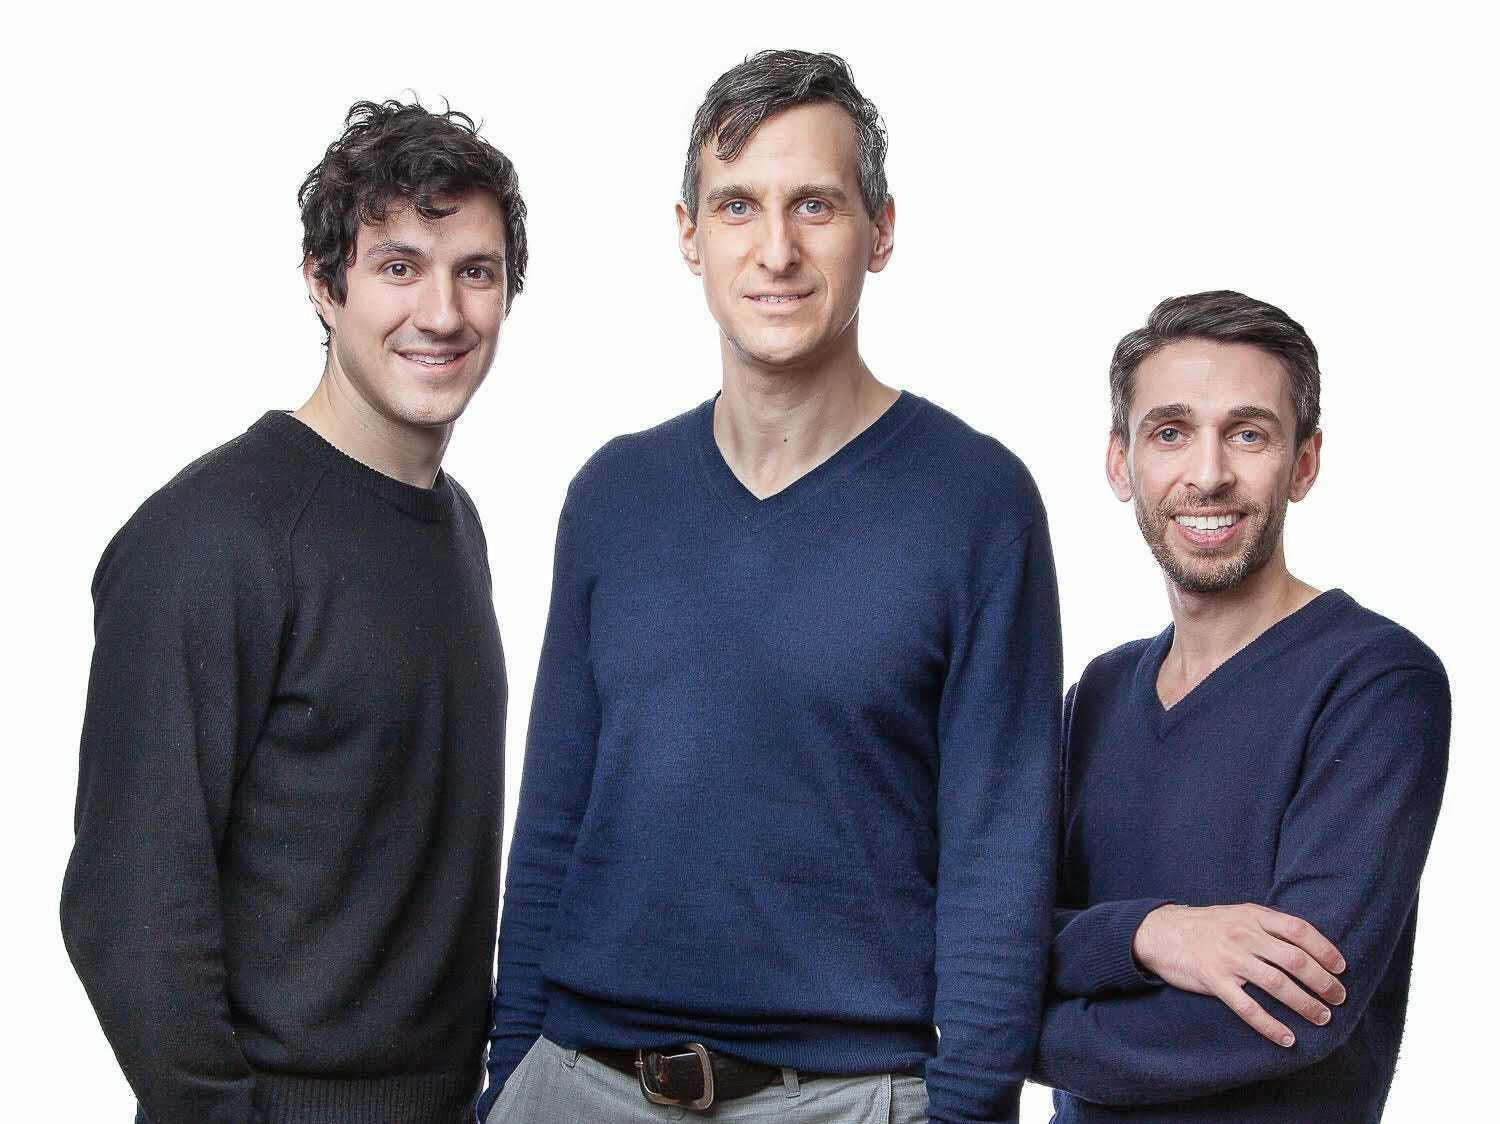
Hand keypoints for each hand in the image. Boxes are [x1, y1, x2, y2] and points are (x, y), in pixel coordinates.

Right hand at [1132, 904, 1346, 1047]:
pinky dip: (1270, 1025)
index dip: (1324, 949)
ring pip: (1276, 984)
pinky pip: (1247, 1007)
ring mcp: (1228, 957)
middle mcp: (1243, 934)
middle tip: (1338, 998)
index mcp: (1252, 915)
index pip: (1299, 930)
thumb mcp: (1236, 914)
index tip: (1340, 967)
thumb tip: (1305, 944)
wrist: (1159, 931)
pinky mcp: (1213, 980)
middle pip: (1294, 959)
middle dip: (1322, 981)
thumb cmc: (1204, 925)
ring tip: (1321, 1017)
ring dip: (1304, 1004)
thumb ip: (1266, 925)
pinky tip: (1286, 1038)